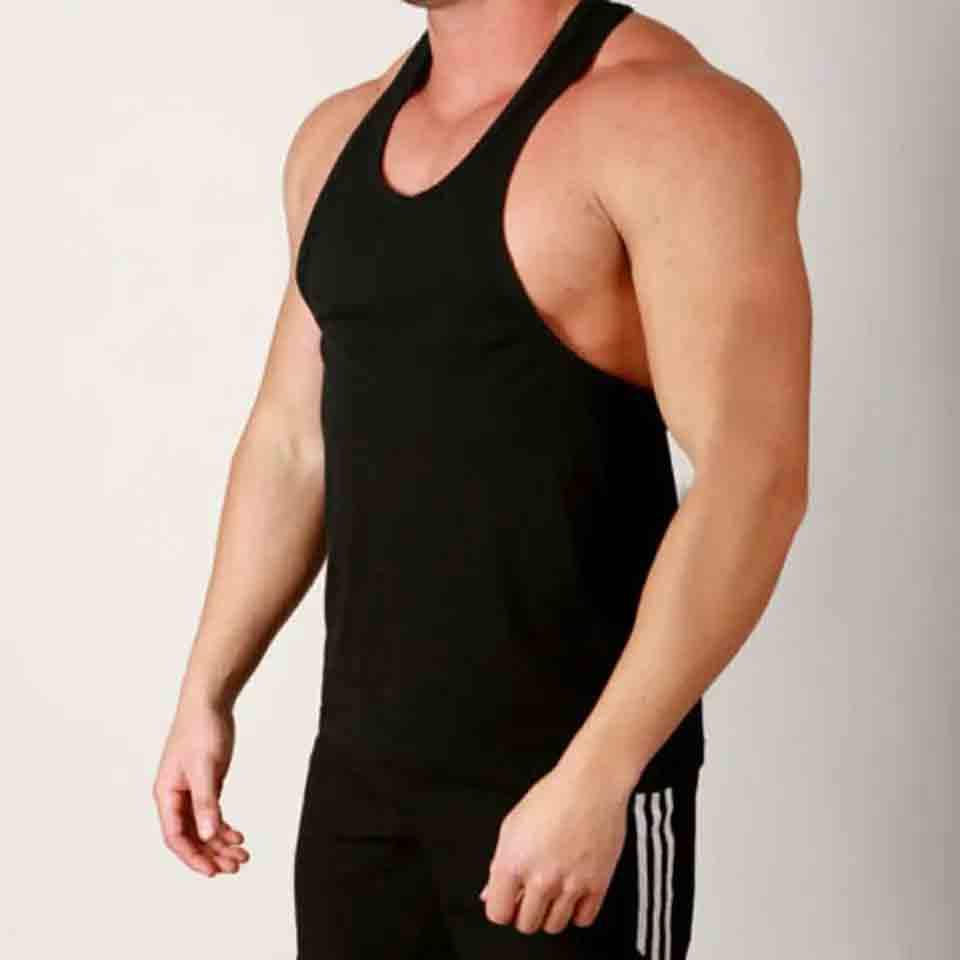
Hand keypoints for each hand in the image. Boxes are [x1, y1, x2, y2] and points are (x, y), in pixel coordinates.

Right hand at [153, 702, 249, 876]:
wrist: (209, 702)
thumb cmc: (201, 730)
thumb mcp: (205, 767)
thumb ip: (206, 802)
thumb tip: (208, 834)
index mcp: (166, 794)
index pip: (176, 836)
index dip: (192, 857)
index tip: (212, 872)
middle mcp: (175, 797)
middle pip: (191, 836)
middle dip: (212, 854)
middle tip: (236, 866)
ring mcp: (190, 792)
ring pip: (203, 827)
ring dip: (221, 844)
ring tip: (242, 856)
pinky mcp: (206, 785)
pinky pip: (212, 814)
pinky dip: (224, 827)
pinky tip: (237, 836)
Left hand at [479, 763, 628, 934]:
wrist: (591, 784)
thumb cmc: (552, 797)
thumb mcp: (512, 825)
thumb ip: (498, 864)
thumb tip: (489, 892)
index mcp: (513, 863)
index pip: (499, 914)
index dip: (503, 908)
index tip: (509, 901)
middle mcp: (540, 878)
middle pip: (527, 924)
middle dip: (526, 911)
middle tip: (532, 893)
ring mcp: (569, 884)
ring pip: (554, 926)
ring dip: (551, 913)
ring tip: (553, 891)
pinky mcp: (597, 885)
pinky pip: (583, 920)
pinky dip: (577, 912)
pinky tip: (573, 892)